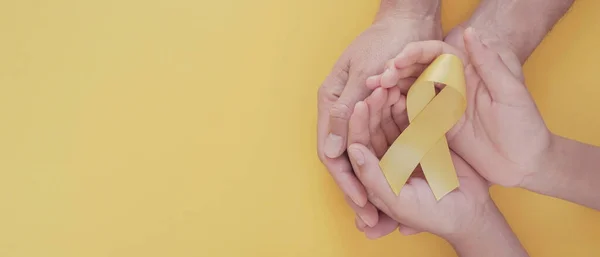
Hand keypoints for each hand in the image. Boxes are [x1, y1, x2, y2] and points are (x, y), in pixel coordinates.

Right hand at [317, 9, 441, 231]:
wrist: (410, 18)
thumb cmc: (386, 41)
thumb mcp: (364, 77)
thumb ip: (345, 114)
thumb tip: (332, 153)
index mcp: (332, 101)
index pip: (332, 152)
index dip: (347, 182)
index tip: (364, 205)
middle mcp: (342, 109)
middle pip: (346, 159)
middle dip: (359, 189)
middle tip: (374, 220)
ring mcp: (360, 110)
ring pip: (364, 154)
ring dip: (372, 181)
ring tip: (386, 210)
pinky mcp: (380, 109)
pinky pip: (381, 142)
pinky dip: (388, 163)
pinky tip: (399, 181)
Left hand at [346, 86, 491, 239]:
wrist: (471, 210)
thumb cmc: (432, 214)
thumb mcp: (400, 202)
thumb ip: (374, 178)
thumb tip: (353, 151)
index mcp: (372, 175)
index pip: (358, 145)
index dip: (357, 125)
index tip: (360, 105)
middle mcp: (384, 158)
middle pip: (371, 128)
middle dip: (372, 108)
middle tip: (376, 88)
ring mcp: (403, 146)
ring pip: (388, 119)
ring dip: (386, 102)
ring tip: (388, 84)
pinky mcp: (421, 138)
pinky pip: (409, 117)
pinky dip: (406, 104)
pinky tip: (404, 91)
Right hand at [367, 28, 551, 187]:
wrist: (527, 163)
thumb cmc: (526, 126)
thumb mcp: (511, 92)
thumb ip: (490, 63)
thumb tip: (471, 32)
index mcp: (469, 71)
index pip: (437, 53)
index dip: (416, 53)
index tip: (398, 61)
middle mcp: (452, 85)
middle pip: (418, 70)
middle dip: (396, 71)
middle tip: (378, 79)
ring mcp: (443, 106)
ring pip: (410, 90)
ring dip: (392, 89)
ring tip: (373, 91)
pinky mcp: (438, 127)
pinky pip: (412, 115)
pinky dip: (396, 111)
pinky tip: (382, 110)